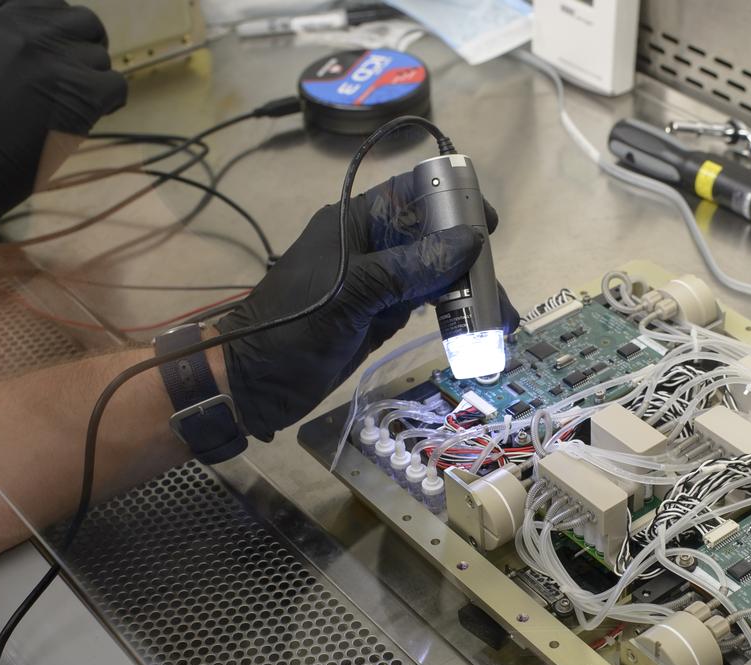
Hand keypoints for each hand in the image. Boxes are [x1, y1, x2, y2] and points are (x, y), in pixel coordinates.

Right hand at [0, 0, 125, 228]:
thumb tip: (28, 35)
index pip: (50, 5)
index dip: (59, 29)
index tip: (53, 53)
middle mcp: (28, 31)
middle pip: (83, 22)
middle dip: (84, 46)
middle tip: (73, 75)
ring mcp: (57, 60)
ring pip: (100, 57)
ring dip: (91, 79)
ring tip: (68, 102)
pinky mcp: (81, 93)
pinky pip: (116, 85)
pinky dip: (109, 101)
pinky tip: (88, 115)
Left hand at [218, 171, 518, 439]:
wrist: (253, 383)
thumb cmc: (293, 326)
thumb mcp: (354, 292)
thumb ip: (411, 267)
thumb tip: (470, 241)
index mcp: (355, 223)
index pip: (411, 195)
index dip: (451, 202)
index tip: (488, 223)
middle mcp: (370, 247)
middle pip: (432, 240)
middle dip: (468, 262)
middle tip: (496, 293)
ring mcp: (376, 283)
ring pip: (433, 276)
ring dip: (465, 293)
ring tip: (497, 321)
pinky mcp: (379, 316)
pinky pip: (423, 305)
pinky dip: (450, 315)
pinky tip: (472, 327)